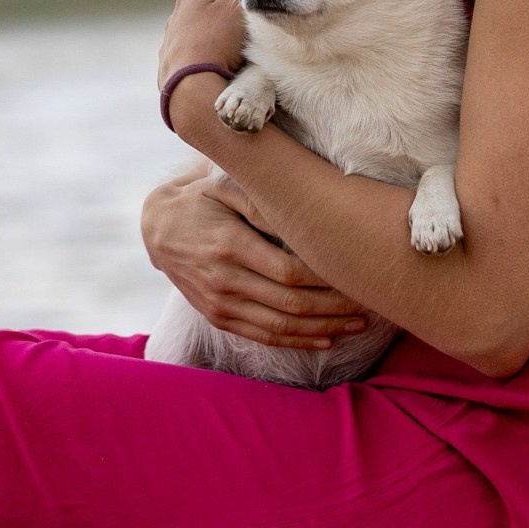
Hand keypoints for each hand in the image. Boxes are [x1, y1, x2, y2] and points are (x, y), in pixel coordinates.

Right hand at [141, 167, 371, 349]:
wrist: (157, 229)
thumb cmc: (200, 199)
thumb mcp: (224, 186)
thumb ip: (261, 202)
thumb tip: (302, 220)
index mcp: (229, 245)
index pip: (290, 271)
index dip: (327, 278)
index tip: (357, 274)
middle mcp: (224, 280)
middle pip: (291, 302)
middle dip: (336, 307)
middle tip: (371, 303)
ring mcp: (220, 304)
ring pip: (281, 326)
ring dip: (324, 329)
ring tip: (358, 325)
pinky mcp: (218, 317)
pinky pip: (263, 336)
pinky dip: (296, 341)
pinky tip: (325, 341)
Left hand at [156, 0, 247, 89]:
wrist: (192, 88)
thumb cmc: (218, 41)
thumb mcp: (237, 5)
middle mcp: (177, 13)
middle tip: (244, 5)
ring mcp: (171, 39)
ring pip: (196, 25)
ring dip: (214, 25)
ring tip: (236, 36)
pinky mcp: (171, 63)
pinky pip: (192, 49)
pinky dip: (206, 48)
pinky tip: (220, 59)